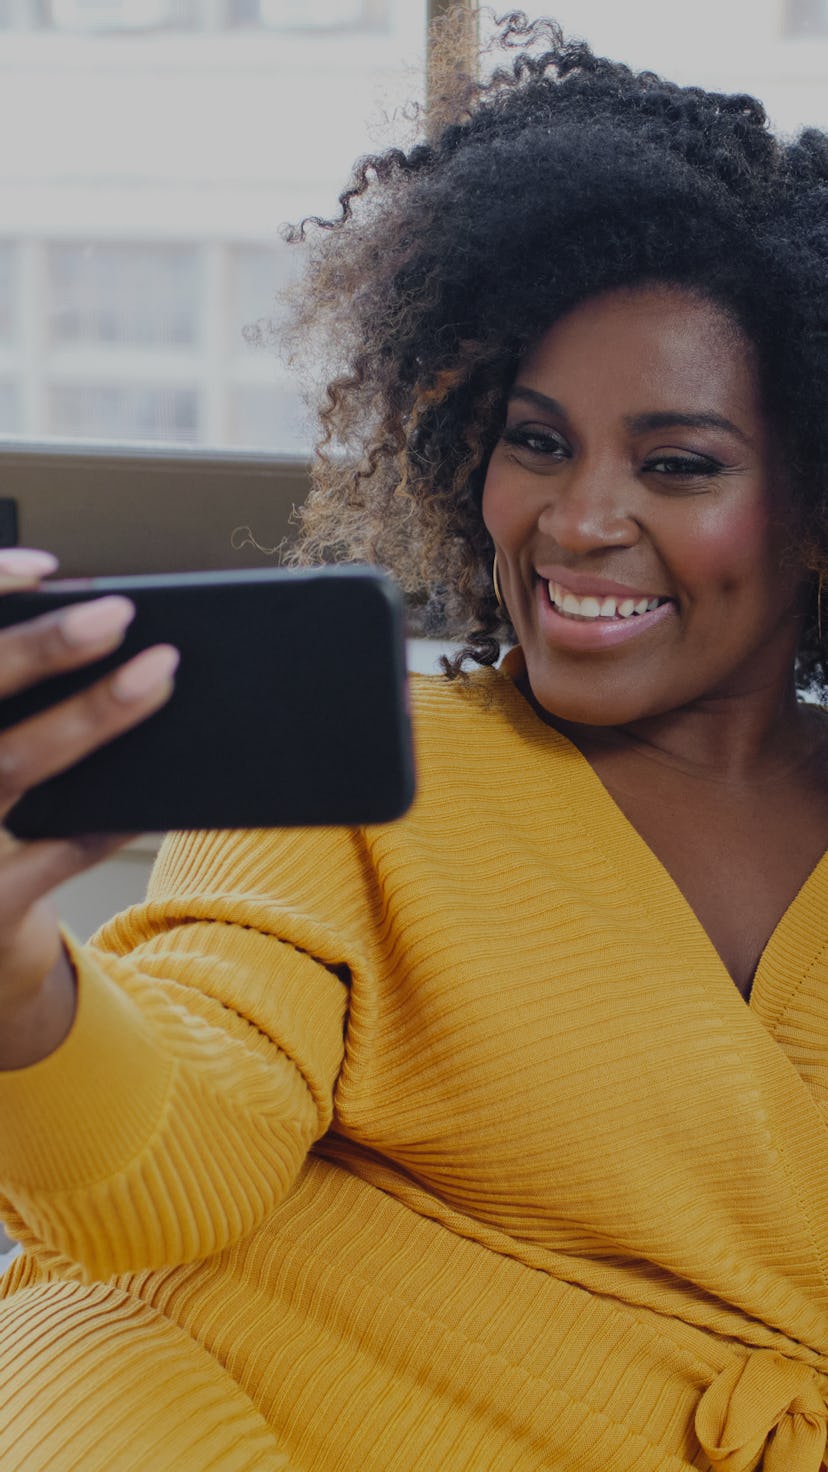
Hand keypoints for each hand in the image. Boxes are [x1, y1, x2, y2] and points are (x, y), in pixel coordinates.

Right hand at [0, 549, 177, 1056]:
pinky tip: (155, 783)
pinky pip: (52, 853)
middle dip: (42, 650)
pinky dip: (106, 814)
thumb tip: (94, 631)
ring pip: (11, 766)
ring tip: (160, 676)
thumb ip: (15, 705)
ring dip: (90, 717)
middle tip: (119, 613)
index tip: (45, 570)